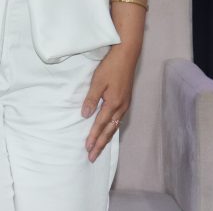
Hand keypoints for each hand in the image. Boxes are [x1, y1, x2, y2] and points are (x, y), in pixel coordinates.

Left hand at [81, 44, 138, 161]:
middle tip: (92, 157)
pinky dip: (112, 129)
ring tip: (99, 148)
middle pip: (109, 130)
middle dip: (100, 144)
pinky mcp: (126, 100)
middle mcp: (121, 107)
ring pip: (115, 126)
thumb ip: (91, 99)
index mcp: (113, 103)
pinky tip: (109, 131)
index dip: (93, 137)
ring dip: (106, 138)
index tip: (87, 149)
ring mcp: (125, 104)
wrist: (127, 55)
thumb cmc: (111, 66)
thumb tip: (85, 116)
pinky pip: (118, 120)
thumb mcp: (97, 82)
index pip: (100, 125)